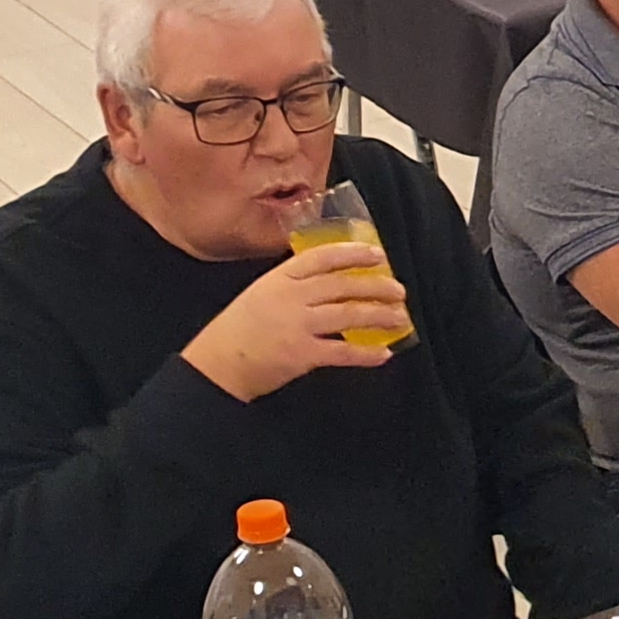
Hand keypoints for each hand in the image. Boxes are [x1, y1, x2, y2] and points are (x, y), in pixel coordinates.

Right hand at [181, 243, 405, 400]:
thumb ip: (293, 285)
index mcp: (279, 279)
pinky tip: (383, 353)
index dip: (352, 253)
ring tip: (399, 317)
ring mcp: (297, 325)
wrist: (218, 364)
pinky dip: (366, 353)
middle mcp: (290, 298)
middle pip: (342, 285)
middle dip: (375, 286)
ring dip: (379, 315)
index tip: (376, 254)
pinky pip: (342, 352)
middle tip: (398, 290)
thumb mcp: (261, 294)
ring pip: (348, 314)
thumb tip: (332, 278)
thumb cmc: (240, 329)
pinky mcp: (302, 354)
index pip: (322, 258)